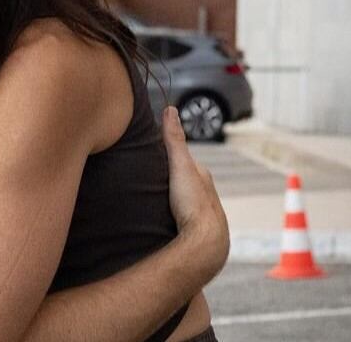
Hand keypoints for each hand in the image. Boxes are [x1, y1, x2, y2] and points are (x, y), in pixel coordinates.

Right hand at [161, 106, 229, 277]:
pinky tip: (159, 218)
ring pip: (181, 199)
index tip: (148, 151)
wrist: (205, 242)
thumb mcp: (180, 166)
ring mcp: (199, 211)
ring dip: (168, 197)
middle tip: (144, 176)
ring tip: (147, 198)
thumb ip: (174, 140)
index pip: (183, 158)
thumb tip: (170, 109)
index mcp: (202, 175)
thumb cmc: (195, 203)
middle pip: (182, 179)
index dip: (166, 154)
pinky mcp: (193, 229)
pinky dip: (170, 213)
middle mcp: (204, 191)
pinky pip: (179, 215)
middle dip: (167, 177)